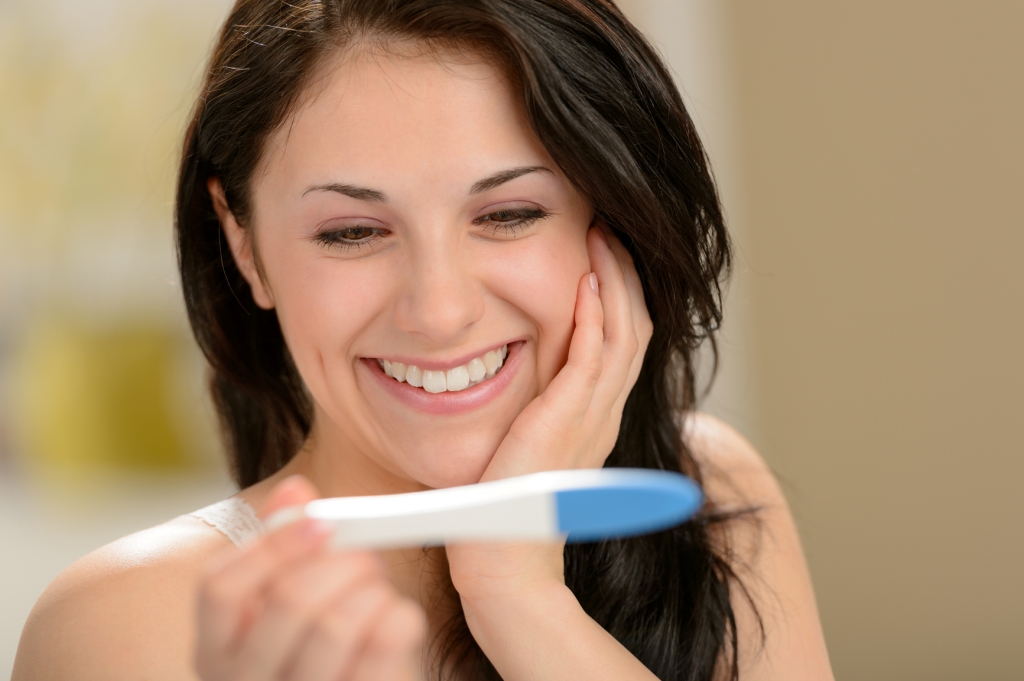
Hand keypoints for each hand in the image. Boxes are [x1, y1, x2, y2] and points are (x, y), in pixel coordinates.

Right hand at [194, 476, 425, 680]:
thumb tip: (295, 489)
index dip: (273, 544)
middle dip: (340, 561)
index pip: (220, 586)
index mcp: (215, 646)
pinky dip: (398, 620)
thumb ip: (281, 542)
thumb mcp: (281, 595)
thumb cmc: (309, 642)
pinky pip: (378, 655)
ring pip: (334, 628)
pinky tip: (398, 614)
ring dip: (369, 589)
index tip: (321, 519)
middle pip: (288, 600)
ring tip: (377, 586)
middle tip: (364, 552)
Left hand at [447, 224, 652, 600]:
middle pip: (634, 328)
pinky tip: (585, 279)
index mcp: (595, 417)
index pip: (622, 342)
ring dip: (614, 280)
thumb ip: (534, 409)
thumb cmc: (500, 507)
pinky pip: (594, 355)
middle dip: (624, 274)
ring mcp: (591, 417)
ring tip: (601, 235)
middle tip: (609, 228)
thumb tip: (515, 374)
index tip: (600, 252)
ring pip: (623, 333)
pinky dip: (594, 314)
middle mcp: (603, 414)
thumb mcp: (526, 445)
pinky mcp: (567, 421)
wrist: (500, 558)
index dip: (619, 294)